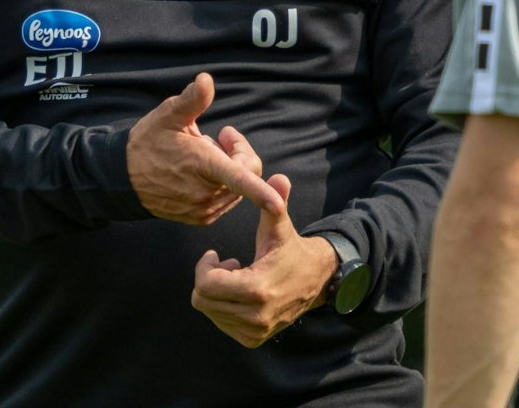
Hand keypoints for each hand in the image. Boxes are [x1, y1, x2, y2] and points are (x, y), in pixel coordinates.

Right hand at [128, 73, 283, 224]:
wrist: (122, 178)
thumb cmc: (147, 142)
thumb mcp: (167, 115)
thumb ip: (192, 99)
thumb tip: (206, 79)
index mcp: (203, 166)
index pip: (239, 179)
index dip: (262, 192)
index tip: (279, 205)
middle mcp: (206, 193)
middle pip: (247, 172)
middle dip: (239, 152)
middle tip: (219, 135)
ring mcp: (203, 209)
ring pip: (238, 188)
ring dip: (230, 169)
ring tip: (204, 154)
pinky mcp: (200, 218)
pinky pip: (226, 200)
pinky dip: (221, 185)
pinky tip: (200, 173)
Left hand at [192, 173, 340, 347]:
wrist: (316, 281)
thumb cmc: (290, 249)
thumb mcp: (280, 226)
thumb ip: (275, 203)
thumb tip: (279, 177)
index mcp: (258, 289)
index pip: (206, 286)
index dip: (203, 267)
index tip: (214, 254)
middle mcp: (256, 315)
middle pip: (202, 300)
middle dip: (207, 279)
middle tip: (224, 264)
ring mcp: (255, 331)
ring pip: (210, 312)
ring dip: (215, 293)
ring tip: (235, 276)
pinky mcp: (254, 339)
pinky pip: (221, 324)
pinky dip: (223, 308)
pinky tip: (239, 293)